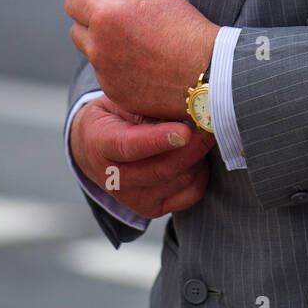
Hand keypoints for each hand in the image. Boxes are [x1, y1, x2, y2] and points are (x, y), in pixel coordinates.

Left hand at [65, 0, 219, 119]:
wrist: (206, 71)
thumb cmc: (183, 27)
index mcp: (106, 13)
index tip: (101, 1)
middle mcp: (99, 44)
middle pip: (76, 28)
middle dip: (92, 23)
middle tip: (121, 24)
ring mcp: (105, 71)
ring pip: (91, 53)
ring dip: (105, 47)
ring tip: (138, 46)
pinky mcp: (114, 91)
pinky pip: (107, 74)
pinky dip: (119, 69)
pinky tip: (145, 66)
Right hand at [70, 96, 214, 218]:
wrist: (94, 147)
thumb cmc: (115, 115)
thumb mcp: (122, 99)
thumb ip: (147, 103)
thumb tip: (187, 103)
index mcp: (99, 143)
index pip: (128, 146)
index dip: (158, 140)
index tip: (185, 131)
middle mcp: (113, 178)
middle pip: (162, 168)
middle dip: (194, 146)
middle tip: (213, 121)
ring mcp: (132, 198)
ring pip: (180, 179)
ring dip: (198, 155)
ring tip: (203, 131)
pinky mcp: (151, 209)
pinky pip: (190, 193)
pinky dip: (200, 172)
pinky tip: (197, 154)